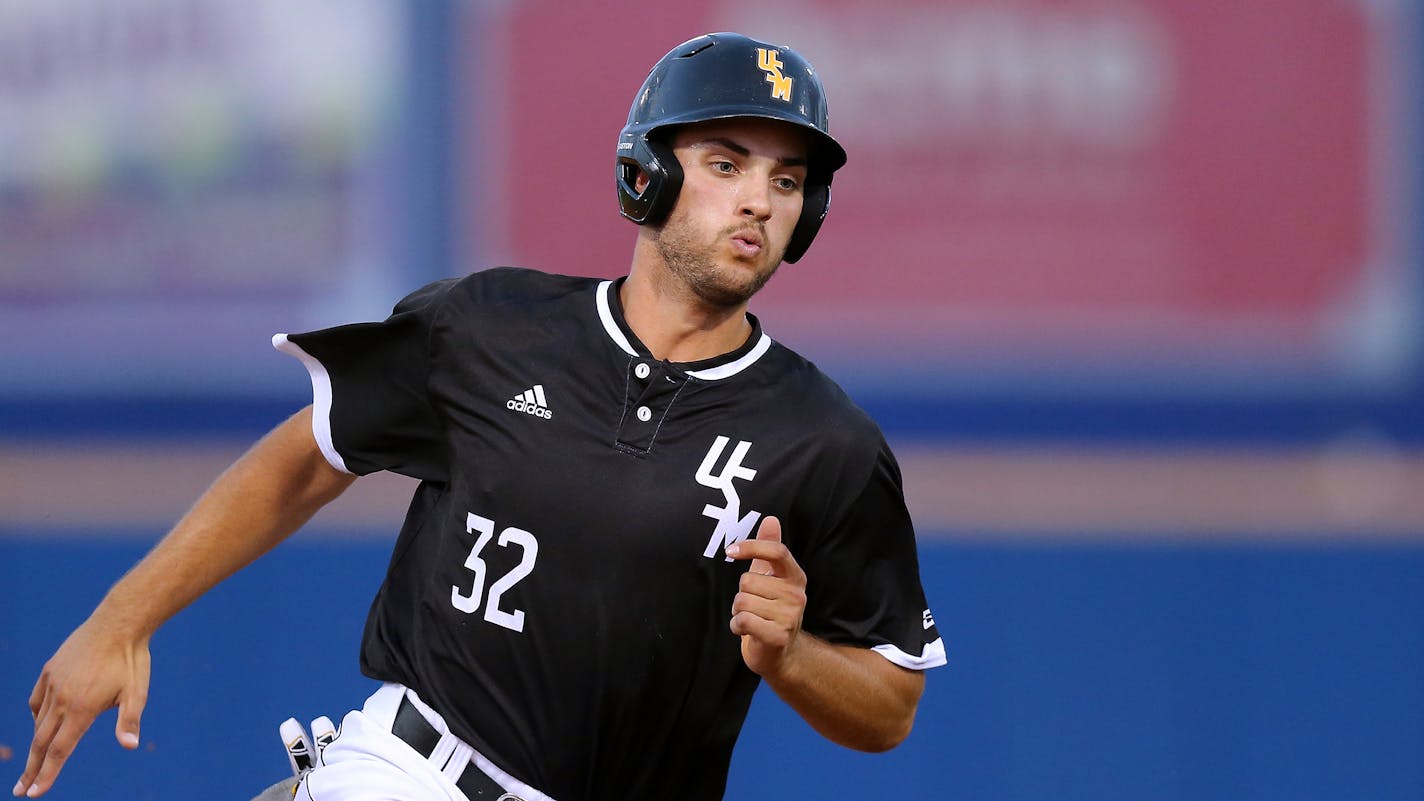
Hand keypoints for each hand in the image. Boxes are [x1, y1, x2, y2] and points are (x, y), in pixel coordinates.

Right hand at [15, 619, 150, 797]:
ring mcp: (53, 683)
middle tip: (21, 791)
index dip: (46, 774)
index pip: (59, 750)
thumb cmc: (132, 659)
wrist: (119, 622)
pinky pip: (37, 700)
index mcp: (82, 708)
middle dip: (31, 770)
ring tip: (30, 764)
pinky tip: (41, 723)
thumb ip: (129, 720)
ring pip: (38, 721)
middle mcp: (62, 698)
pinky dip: (37, 716)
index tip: (34, 794)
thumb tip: (130, 746)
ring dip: (34, 745)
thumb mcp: (137, 692)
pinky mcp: (50, 670)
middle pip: (41, 742)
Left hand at [725, 516, 807, 677]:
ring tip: (751, 619)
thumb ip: (770, 548)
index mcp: (796, 577)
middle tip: (752, 606)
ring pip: (742, 600)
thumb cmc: (771, 611)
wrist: (780, 654)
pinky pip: (743, 620)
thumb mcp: (771, 578)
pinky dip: (736, 625)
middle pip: (748, 580)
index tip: (730, 551)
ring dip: (738, 611)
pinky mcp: (778, 636)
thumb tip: (771, 519)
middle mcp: (797, 595)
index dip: (752, 546)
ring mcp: (790, 617)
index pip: (777, 551)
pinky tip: (746, 630)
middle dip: (740, 594)